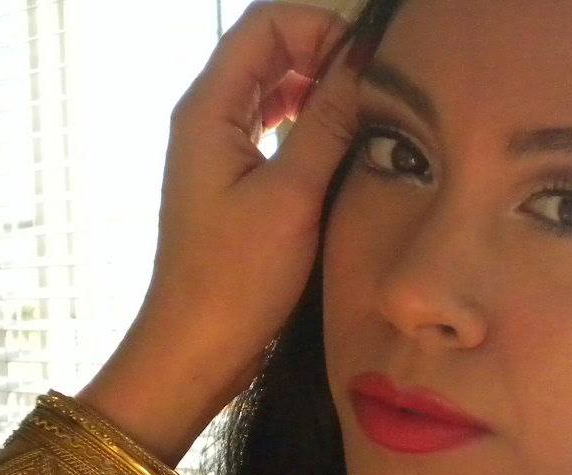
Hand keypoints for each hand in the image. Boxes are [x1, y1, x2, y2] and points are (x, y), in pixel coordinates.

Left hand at [81, 2, 360, 461]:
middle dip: (323, 54)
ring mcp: (217, 150)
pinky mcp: (231, 181)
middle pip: (268, 51)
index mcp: (209, 109)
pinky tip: (336, 144)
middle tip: (375, 87)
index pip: (266, 27)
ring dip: (317, 89)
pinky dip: (305, 124)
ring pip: (271, 90)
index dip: (322, 28)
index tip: (370, 61)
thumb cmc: (236, 278)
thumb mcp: (290, 197)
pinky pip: (270, 129)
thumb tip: (365, 65)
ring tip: (363, 111)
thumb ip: (327, 125)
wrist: (196, 346)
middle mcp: (207, 118)